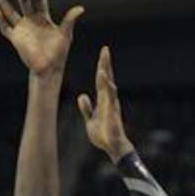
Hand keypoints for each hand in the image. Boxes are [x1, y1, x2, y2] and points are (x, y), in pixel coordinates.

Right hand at [0, 0, 83, 77]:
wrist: (49, 69)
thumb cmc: (59, 53)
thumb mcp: (66, 35)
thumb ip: (70, 20)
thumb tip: (81, 8)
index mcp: (43, 17)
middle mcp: (31, 20)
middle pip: (23, 0)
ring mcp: (22, 29)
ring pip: (10, 12)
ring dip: (3, 2)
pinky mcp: (16, 39)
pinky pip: (5, 28)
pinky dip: (0, 20)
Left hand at [77, 45, 133, 162]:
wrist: (112, 147)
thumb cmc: (103, 135)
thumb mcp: (90, 120)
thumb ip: (86, 108)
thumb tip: (82, 96)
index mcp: (104, 100)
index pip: (102, 81)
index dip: (101, 68)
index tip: (102, 55)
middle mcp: (109, 99)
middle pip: (107, 78)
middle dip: (106, 63)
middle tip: (105, 49)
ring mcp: (111, 103)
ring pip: (109, 83)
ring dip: (106, 69)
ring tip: (105, 56)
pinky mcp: (112, 109)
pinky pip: (109, 94)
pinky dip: (106, 84)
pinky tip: (103, 74)